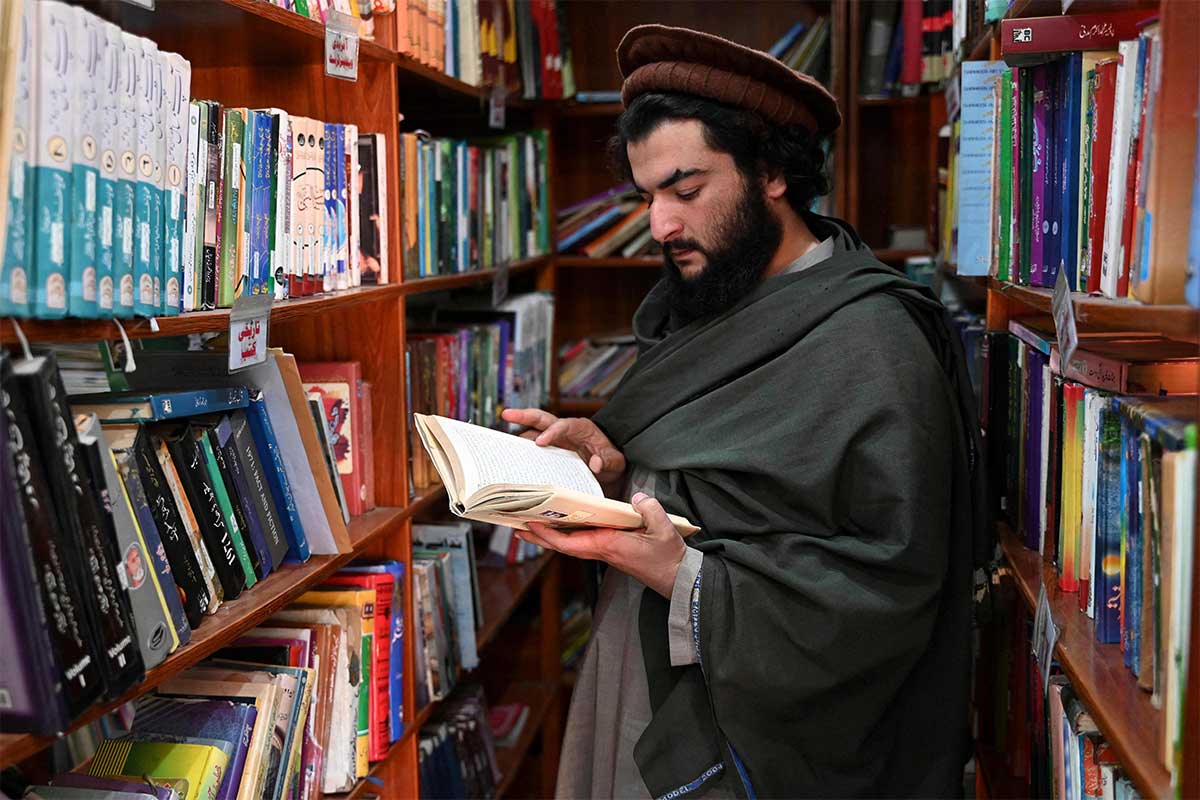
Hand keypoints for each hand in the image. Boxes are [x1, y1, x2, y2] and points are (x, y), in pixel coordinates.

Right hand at [501, 407, 626, 489]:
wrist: (609, 468)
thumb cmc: (612, 461)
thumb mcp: (616, 463)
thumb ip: (608, 462)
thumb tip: (596, 463)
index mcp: (581, 428)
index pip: (564, 425)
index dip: (552, 432)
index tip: (540, 442)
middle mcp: (565, 430)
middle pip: (542, 418)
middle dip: (524, 415)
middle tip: (506, 413)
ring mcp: (555, 439)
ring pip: (533, 432)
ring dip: (518, 435)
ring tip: (501, 443)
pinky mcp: (549, 450)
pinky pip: (532, 447)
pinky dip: (522, 451)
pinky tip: (510, 457)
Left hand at [519, 492, 685, 597]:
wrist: (675, 577)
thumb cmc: (667, 558)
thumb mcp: (664, 530)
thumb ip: (650, 510)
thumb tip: (638, 497)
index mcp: (608, 545)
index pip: (570, 543)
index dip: (547, 535)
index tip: (531, 525)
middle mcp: (601, 549)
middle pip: (562, 545)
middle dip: (539, 537)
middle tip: (517, 527)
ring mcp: (604, 550)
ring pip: (569, 544)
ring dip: (550, 536)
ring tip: (532, 525)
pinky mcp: (609, 549)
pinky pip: (581, 541)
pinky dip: (567, 535)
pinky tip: (561, 526)